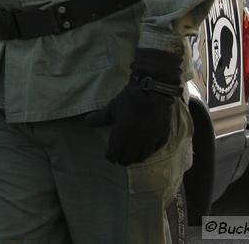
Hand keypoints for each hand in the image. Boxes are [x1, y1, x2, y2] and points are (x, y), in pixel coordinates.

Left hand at [85, 47, 182, 164]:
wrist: (154, 89)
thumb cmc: (130, 97)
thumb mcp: (112, 107)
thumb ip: (99, 118)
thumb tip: (86, 123)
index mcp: (123, 131)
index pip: (114, 155)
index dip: (110, 156)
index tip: (109, 153)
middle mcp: (137, 138)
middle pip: (126, 159)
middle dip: (120, 158)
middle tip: (119, 153)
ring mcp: (151, 138)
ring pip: (140, 158)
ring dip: (133, 156)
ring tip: (129, 152)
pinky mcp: (162, 137)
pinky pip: (152, 151)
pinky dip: (146, 151)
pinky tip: (142, 147)